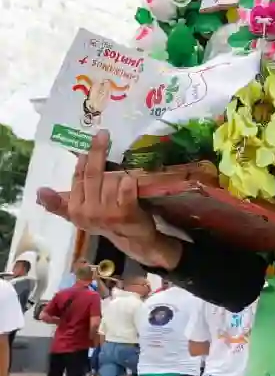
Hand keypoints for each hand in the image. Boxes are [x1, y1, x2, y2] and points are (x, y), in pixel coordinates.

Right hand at [36, 130, 180, 268]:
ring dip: (120, 174)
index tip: (86, 145)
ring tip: (126, 179)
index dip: (83, 161)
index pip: (78, 179)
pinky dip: (130, 182)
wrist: (134, 241)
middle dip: (98, 152)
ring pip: (112, 180)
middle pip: (93, 175)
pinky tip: (132, 181)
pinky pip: (127, 188)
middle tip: (103, 134)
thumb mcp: (81, 214)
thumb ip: (60, 203)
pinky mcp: (126, 213)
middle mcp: (88, 212)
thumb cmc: (108, 221)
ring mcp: (107, 213)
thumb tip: (39, 192)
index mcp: (76, 209)